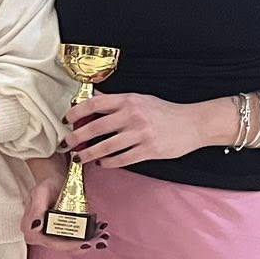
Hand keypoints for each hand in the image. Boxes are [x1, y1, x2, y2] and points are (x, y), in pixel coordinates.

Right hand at [21, 165, 110, 252]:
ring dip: (90, 242)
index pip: (53, 244)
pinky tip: (100, 231)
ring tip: (103, 235)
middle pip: (65, 248)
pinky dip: (91, 237)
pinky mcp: (64, 235)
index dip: (70, 245)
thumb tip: (35, 226)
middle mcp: (42, 238)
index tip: (86, 242)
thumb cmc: (46, 186)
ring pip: (74, 246)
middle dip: (85, 245)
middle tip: (101, 240)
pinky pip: (78, 241)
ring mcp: (54, 237)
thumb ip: (36, 209)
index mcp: (32, 231)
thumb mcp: (40, 193)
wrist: (54, 184)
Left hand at [65, 91, 225, 167]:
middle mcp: (132, 115)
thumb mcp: (139, 99)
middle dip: (76, 137)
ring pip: (106, 146)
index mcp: (128, 100)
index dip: (77, 111)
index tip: (66, 119)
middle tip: (66, 143)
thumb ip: (115, 100)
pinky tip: (102, 163)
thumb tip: (92, 95)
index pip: (95, 103)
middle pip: (96, 127)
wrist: (193, 123)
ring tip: (79, 157)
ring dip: (88, 153)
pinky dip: (108, 162)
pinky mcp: (148, 150)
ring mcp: (140, 134)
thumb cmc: (164, 111)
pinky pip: (122, 159)